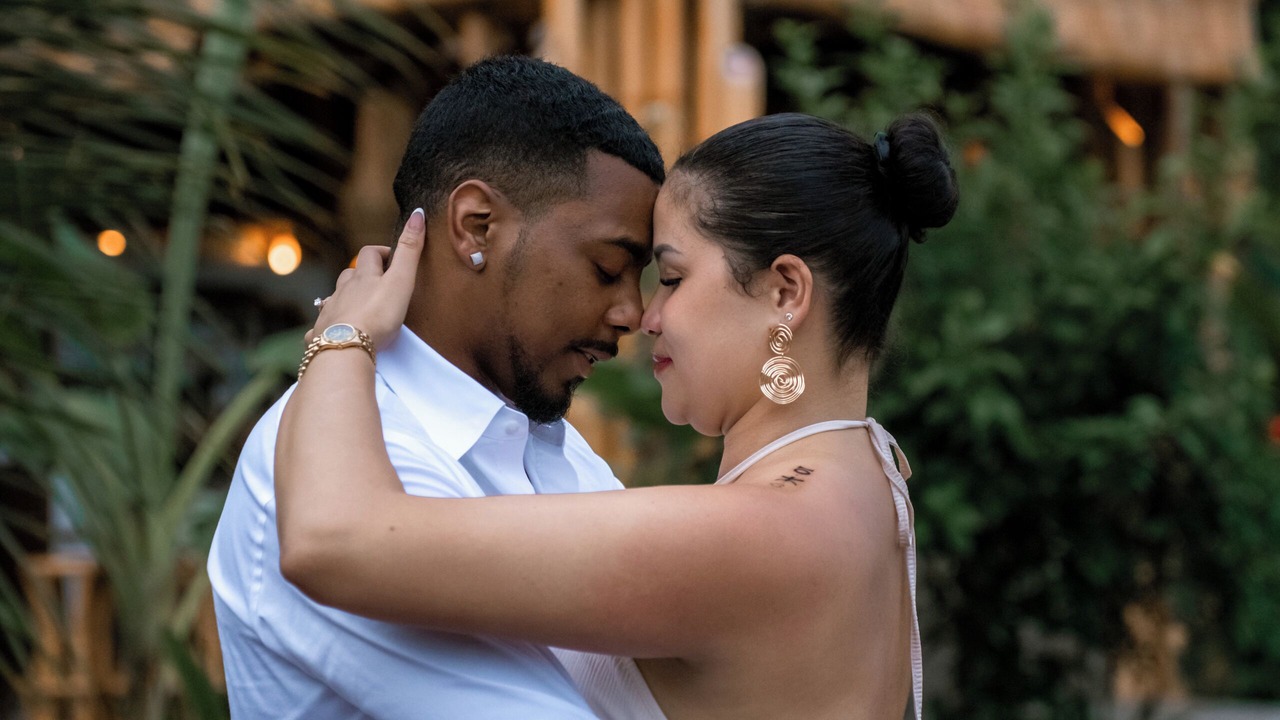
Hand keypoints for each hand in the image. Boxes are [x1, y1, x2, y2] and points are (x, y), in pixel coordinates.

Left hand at [309, 208, 423, 349]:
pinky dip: (326, 326)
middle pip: (348, 274)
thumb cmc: (377, 315)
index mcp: (363, 277)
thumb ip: (410, 250)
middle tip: (376, 283)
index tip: (393, 258)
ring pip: (333, 297)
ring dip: (343, 297)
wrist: (347, 346)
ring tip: (354, 305)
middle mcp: (343, 290)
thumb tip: (417, 213)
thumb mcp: (401, 281)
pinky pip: (319, 327)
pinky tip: (330, 334)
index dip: (381, 252)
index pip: (370, 254)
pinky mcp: (321, 333)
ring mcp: (330, 311)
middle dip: (360, 274)